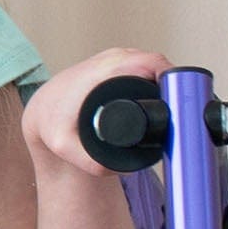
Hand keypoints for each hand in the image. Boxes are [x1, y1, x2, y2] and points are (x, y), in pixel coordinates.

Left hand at [22, 48, 168, 178]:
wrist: (42, 110)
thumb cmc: (53, 122)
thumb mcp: (64, 145)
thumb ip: (89, 162)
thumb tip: (116, 170)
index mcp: (103, 70)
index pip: (151, 63)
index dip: (172, 79)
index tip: (181, 102)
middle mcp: (111, 59)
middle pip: (158, 63)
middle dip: (175, 85)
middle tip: (185, 113)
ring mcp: (115, 58)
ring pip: (154, 63)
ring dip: (168, 81)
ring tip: (178, 108)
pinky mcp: (118, 63)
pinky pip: (146, 64)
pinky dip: (158, 77)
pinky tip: (164, 96)